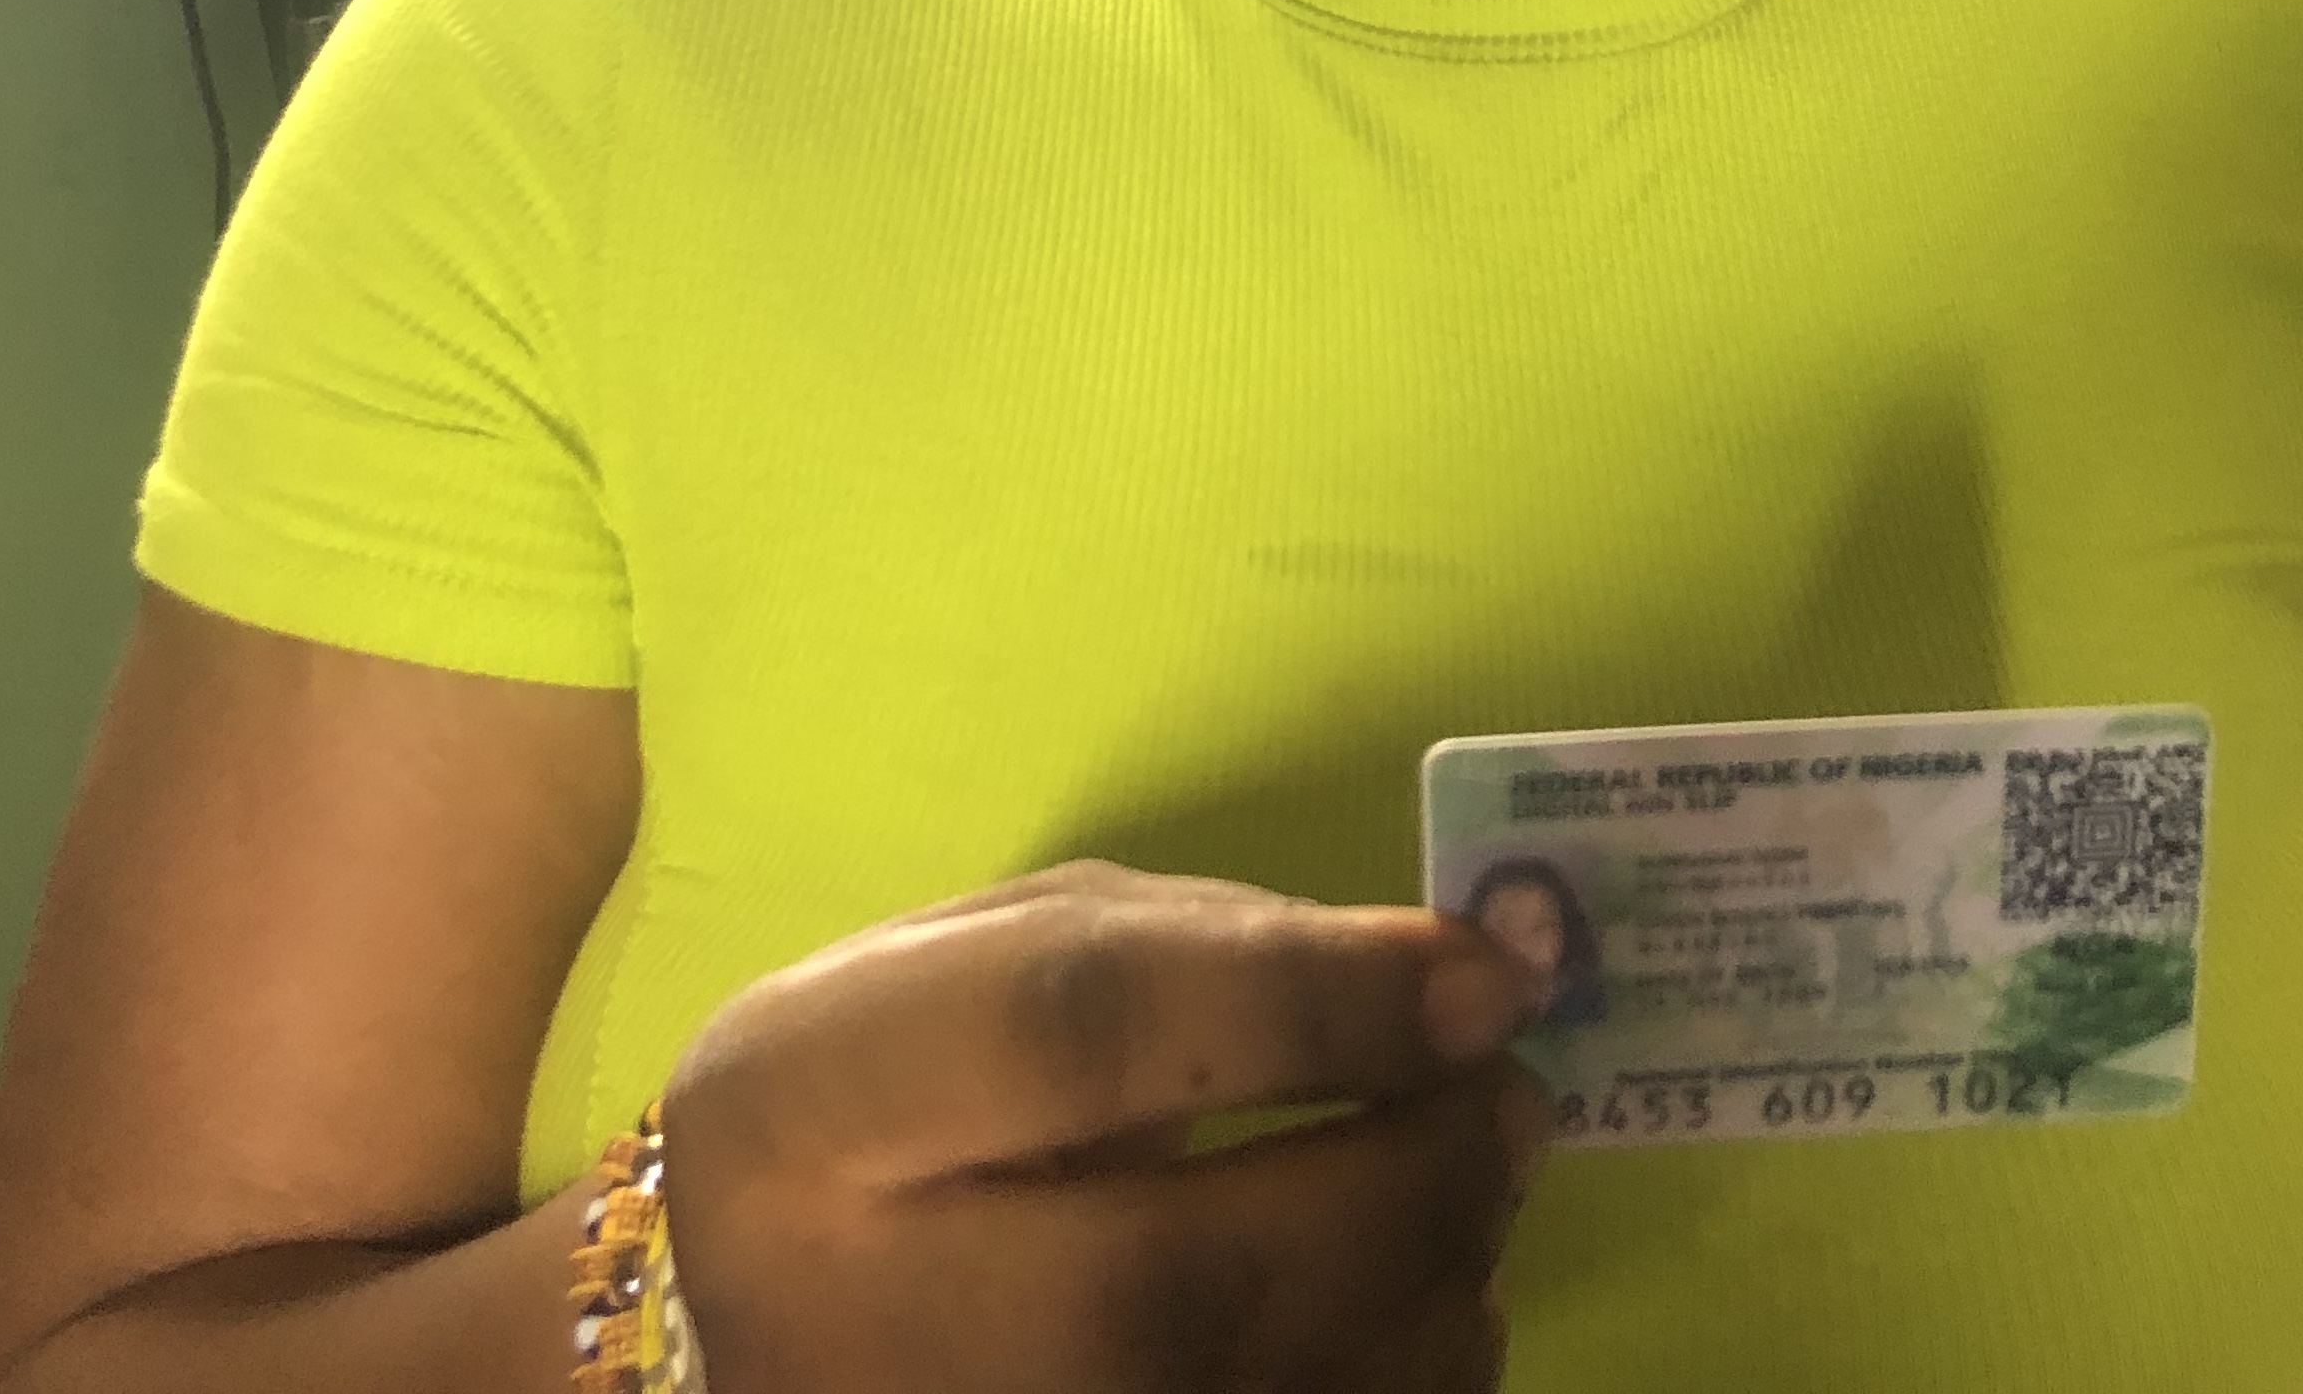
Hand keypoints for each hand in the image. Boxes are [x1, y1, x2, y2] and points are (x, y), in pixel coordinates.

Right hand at [662, 863, 1549, 1393]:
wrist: (793, 1332)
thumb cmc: (925, 1108)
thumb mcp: (999, 966)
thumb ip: (1210, 951)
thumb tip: (1464, 980)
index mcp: (807, 1111)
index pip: (1078, 1034)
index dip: (1310, 999)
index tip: (1485, 973)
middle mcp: (856, 1331)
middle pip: (1194, 1282)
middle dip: (1413, 1179)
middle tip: (1510, 1096)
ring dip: (1435, 1288)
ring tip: (1457, 1185)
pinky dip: (1405, 1374)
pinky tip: (1404, 1300)